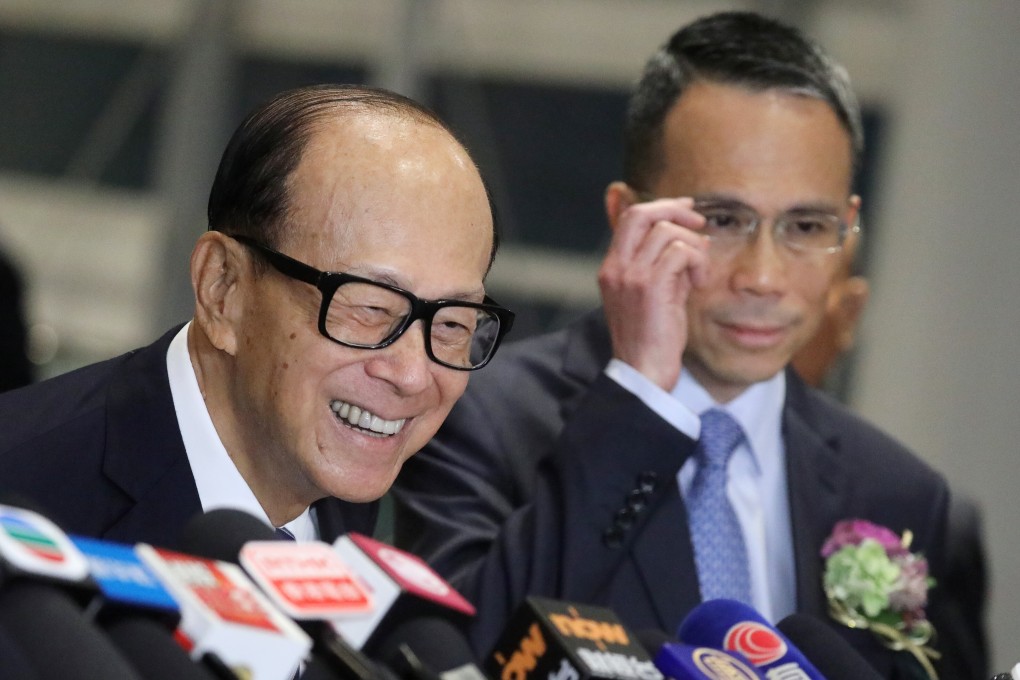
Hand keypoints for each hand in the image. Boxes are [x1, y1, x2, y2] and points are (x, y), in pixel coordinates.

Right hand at [597, 196, 709, 390]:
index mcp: (612, 268)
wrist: (643, 374)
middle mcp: (616, 267)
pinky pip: (680, 252)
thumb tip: (692, 237)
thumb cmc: (652, 339)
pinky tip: (698, 283)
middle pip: (642, 214)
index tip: (687, 211)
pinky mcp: (650, 286)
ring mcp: (630, 276)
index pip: (631, 218)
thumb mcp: (655, 295)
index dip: (662, 207)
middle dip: (675, 211)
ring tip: (699, 271)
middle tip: (700, 224)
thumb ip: (666, 265)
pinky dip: (697, 262)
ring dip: (693, 246)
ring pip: (666, 231)